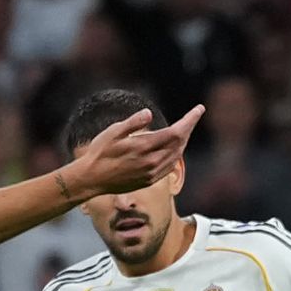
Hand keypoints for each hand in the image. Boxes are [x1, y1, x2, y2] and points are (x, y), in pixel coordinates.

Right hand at [69, 106, 204, 197]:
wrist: (92, 179)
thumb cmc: (99, 152)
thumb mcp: (113, 132)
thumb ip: (133, 122)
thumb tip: (149, 114)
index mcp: (144, 147)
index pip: (176, 132)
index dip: (190, 120)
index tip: (199, 109)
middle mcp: (152, 161)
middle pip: (180, 143)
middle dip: (189, 128)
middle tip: (194, 115)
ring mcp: (152, 173)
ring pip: (176, 155)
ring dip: (183, 141)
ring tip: (185, 129)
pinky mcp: (149, 180)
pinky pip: (170, 166)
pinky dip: (176, 154)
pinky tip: (175, 148)